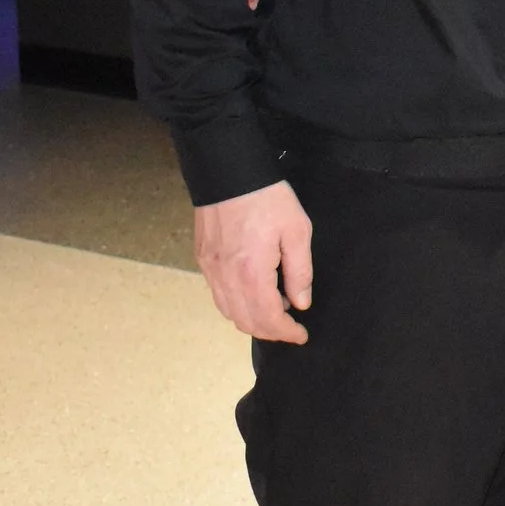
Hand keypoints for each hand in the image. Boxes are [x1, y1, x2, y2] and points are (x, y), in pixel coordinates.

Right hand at [193, 180, 312, 343]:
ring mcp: (210, 269)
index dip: (286, 332)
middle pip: (245, 322)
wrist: (228, 171)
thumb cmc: (267, 198)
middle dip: (270, 331)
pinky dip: (236, 304)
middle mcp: (226, 277)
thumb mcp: (296, 230)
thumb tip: (300, 302)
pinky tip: (254, 292)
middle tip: (290, 327)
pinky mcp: (203, 259)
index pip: (268, 319)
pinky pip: (218, 295)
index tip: (301, 335)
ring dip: (252, 320)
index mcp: (251, 272)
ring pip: (228, 312)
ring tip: (276, 309)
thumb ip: (300, 271)